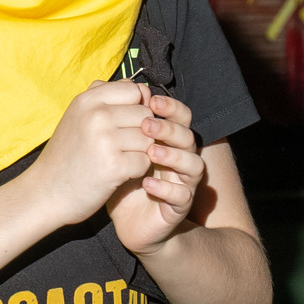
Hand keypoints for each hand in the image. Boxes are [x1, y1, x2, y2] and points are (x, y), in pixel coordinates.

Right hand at [29, 80, 158, 228]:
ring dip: (139, 152)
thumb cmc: (68, 154)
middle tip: (118, 147)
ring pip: (149, 138)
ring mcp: (105, 140)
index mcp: (88, 100)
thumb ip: (109, 98)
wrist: (45, 193)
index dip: (136, 107)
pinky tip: (117, 173)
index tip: (123, 123)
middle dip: (140, 132)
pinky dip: (136, 170)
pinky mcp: (114, 166)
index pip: (135, 90)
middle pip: (146, 115)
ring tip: (116, 159)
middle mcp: (96, 116)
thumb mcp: (80, 116)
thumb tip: (144, 88)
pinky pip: (145, 161)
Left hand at [108, 91, 207, 254]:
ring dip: (173, 156)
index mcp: (167, 142)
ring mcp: (182, 183)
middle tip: (147, 124)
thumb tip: (109, 83)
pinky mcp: (177, 206)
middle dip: (170, 128)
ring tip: (151, 152)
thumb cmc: (120, 180)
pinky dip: (166, 188)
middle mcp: (180, 160)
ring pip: (194, 165)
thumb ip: (114, 118)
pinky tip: (147, 184)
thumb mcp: (112, 147)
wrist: (122, 220)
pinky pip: (182, 195)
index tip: (148, 99)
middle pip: (189, 137)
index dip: (169, 107)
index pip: (179, 117)